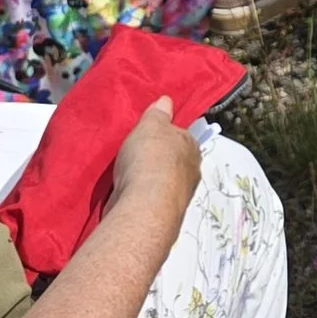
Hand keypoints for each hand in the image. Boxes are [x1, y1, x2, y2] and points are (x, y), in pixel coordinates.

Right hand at [110, 95, 201, 218]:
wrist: (143, 206)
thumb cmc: (150, 159)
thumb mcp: (151, 125)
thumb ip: (158, 114)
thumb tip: (167, 101)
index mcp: (192, 148)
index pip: (181, 137)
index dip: (165, 135)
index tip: (149, 137)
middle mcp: (190, 172)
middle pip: (172, 161)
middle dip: (156, 160)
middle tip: (134, 156)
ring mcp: (176, 197)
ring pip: (161, 183)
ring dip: (146, 181)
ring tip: (125, 176)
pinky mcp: (160, 215)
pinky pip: (148, 200)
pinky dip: (138, 197)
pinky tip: (124, 194)